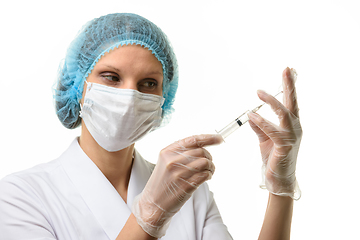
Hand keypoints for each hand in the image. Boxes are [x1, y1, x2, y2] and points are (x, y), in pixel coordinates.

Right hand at [132, 134, 222, 237]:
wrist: (153, 203)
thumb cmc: (162, 182)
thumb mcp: (166, 162)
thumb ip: (181, 153)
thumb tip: (203, 146)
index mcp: (167, 151)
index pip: (192, 140)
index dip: (208, 138)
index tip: (219, 138)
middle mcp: (172, 161)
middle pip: (201, 151)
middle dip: (209, 157)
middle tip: (209, 163)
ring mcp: (179, 173)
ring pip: (205, 162)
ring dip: (211, 167)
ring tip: (208, 171)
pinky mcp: (186, 185)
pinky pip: (205, 175)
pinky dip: (209, 175)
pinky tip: (206, 177)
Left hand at [248, 67, 301, 199]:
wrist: (278, 180)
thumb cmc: (274, 159)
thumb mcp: (264, 139)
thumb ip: (260, 127)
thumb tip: (252, 115)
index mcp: (291, 125)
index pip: (291, 102)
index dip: (289, 87)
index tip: (287, 71)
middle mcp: (295, 128)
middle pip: (293, 103)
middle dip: (290, 86)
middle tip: (286, 69)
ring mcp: (292, 137)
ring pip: (284, 114)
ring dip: (271, 102)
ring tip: (259, 93)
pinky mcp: (285, 147)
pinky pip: (274, 131)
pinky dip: (262, 123)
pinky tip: (253, 117)